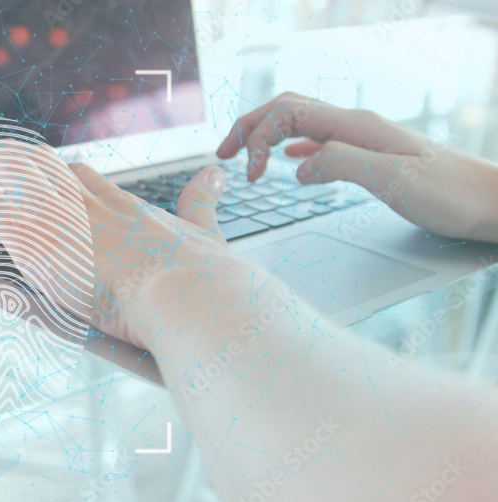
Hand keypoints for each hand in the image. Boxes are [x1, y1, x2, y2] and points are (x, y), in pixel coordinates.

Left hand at [0, 139, 244, 350]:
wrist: (179, 290)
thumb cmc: (199, 276)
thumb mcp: (206, 231)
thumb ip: (203, 202)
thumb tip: (217, 173)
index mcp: (123, 206)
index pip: (83, 177)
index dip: (61, 170)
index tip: (49, 165)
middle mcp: (88, 204)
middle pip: (43, 167)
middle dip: (15, 156)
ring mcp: (60, 218)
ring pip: (11, 178)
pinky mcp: (38, 237)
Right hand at [217, 91, 497, 242]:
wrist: (491, 201)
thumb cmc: (450, 193)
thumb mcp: (393, 181)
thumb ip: (342, 164)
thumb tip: (298, 165)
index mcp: (355, 126)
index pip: (287, 112)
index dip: (258, 136)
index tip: (250, 175)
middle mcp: (355, 125)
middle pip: (288, 109)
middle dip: (250, 127)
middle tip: (223, 154)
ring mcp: (362, 139)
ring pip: (300, 122)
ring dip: (267, 135)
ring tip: (245, 157)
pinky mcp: (370, 155)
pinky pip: (319, 139)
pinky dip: (292, 146)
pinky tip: (291, 161)